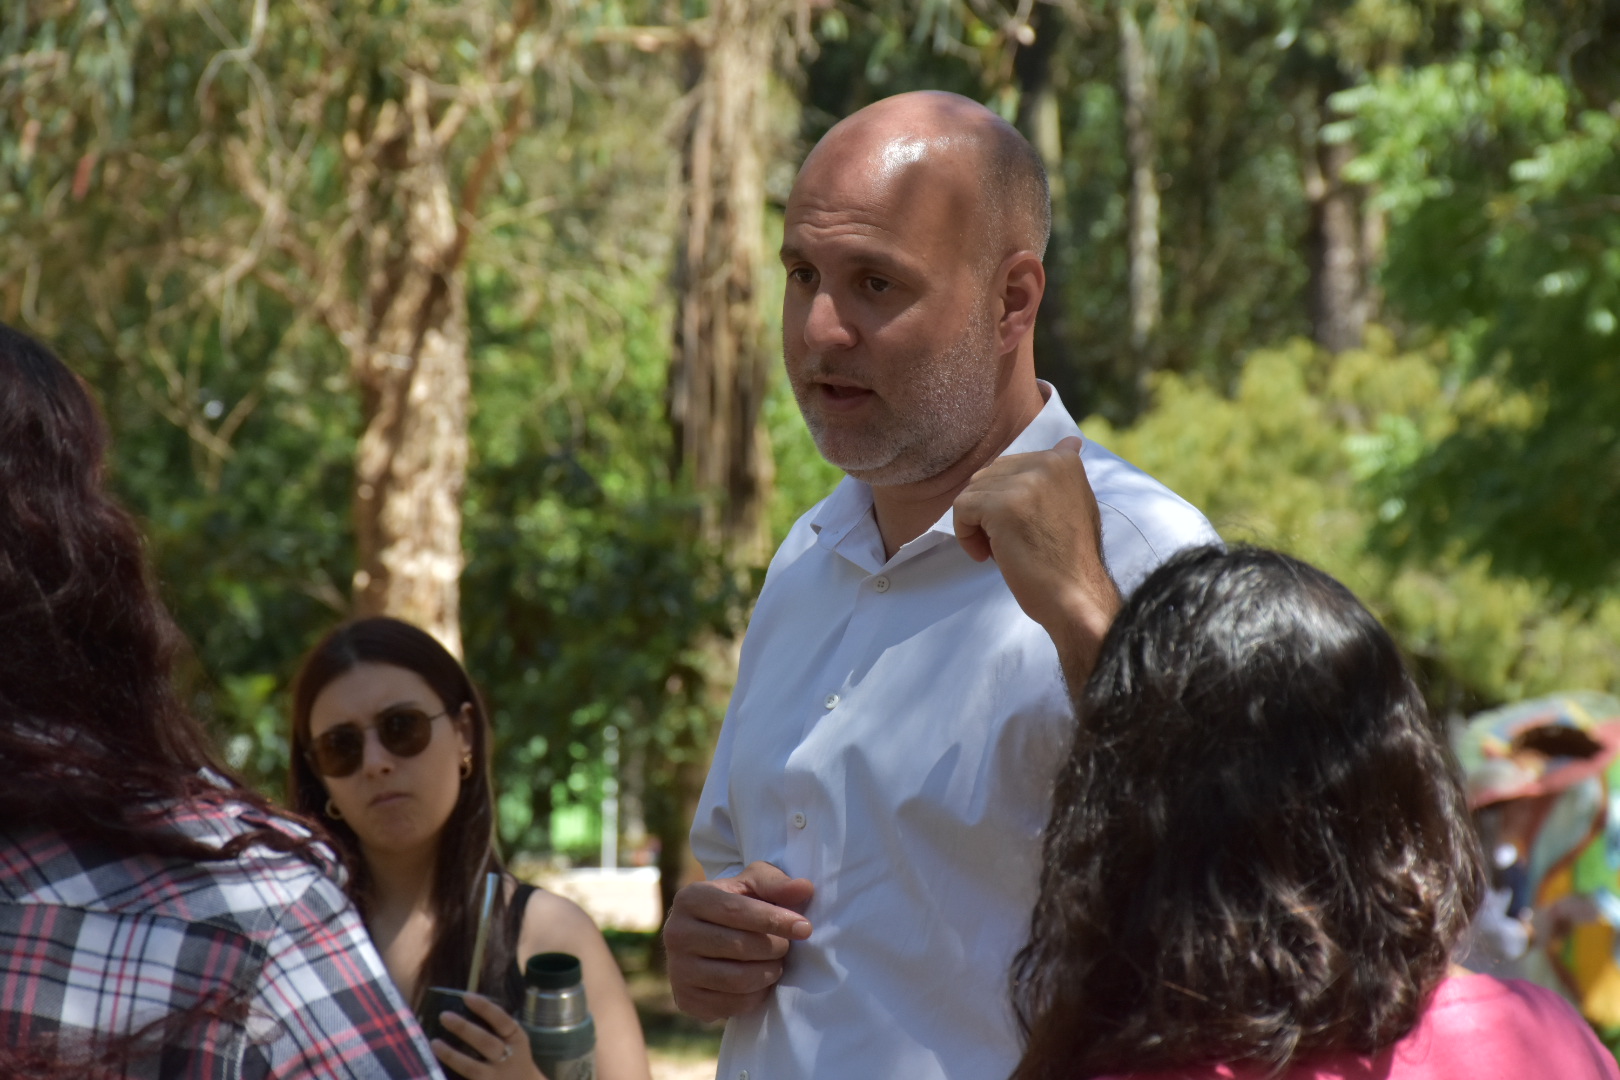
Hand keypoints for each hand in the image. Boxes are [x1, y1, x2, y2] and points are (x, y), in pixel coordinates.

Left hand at [431, 993, 543, 1079]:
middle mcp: (508, 1059)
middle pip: (486, 1043)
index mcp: (517, 1040)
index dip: (485, 1008)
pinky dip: (450, 1074)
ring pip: (472, 1067)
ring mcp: (495, 1078)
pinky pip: (466, 1079)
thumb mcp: (514, 1042)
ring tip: (434, 1043)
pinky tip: (435, 1069)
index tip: (466, 996)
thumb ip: (496, 1029)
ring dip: (452, 1055)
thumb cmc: (513, 1059)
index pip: (502, 1021)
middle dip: (464, 1029)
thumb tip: (463, 1007)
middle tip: (444, 1016)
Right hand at [663, 861, 813, 1021]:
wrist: (710, 938)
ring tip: (776, 962)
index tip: (805, 928)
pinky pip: (732, 1005)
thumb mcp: (753, 883)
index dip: (775, 920)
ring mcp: (677, 970)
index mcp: (690, 898)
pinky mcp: (686, 1000)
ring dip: (768, 973)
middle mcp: (675, 933)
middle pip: (739, 946)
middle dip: (775, 948)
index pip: (737, 911)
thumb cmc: (738, 904)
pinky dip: (756, 995)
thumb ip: (778, 883)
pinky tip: (760, 981)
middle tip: (786, 946)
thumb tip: (805, 888)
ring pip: (737, 979)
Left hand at [953, 435, 1120, 688]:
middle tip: (1012, 542)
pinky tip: (988, 556)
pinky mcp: (1002, 504)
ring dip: (979, 525)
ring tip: (1003, 549)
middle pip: (988, 476)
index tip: (1026, 528)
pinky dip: (966, 536)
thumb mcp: (1076, 503)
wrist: (1075, 596)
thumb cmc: (1070, 560)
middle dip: (990, 511)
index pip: (1011, 467)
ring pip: (973, 492)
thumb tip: (1069, 441)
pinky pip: (961, 508)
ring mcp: (1025, 481)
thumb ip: (1061, 474)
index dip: (1008, 500)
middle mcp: (1047, 462)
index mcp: (1064, 460)